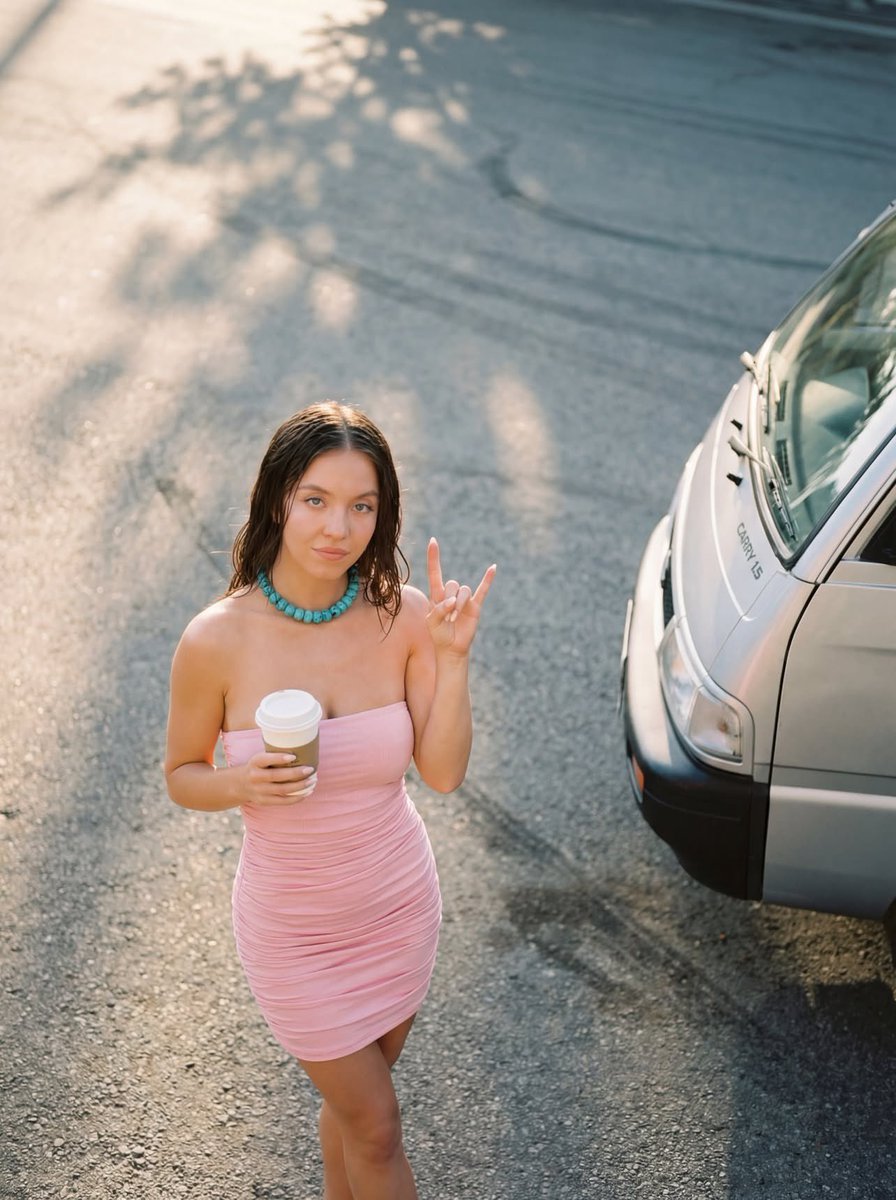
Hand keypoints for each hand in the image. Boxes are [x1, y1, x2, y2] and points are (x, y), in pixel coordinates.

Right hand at [240, 753, 317, 805]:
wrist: (240, 784)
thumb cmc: (258, 767)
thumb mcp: (260, 758)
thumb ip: (274, 755)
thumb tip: (302, 747)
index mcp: (254, 763)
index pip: (264, 759)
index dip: (279, 758)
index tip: (293, 756)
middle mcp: (255, 777)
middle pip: (276, 776)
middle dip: (295, 773)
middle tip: (310, 769)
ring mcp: (259, 791)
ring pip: (282, 790)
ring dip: (300, 786)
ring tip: (312, 781)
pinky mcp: (265, 801)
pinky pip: (283, 801)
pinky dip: (297, 797)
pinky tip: (307, 792)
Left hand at [426, 537, 495, 655]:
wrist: (451, 648)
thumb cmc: (439, 634)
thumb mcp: (432, 623)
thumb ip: (439, 610)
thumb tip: (452, 601)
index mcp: (437, 595)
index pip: (435, 572)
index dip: (433, 558)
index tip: (432, 541)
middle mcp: (451, 593)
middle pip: (452, 584)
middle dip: (449, 601)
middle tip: (447, 618)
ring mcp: (464, 599)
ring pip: (464, 590)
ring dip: (459, 605)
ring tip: (454, 619)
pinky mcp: (475, 606)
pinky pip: (482, 590)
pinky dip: (487, 579)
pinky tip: (493, 568)